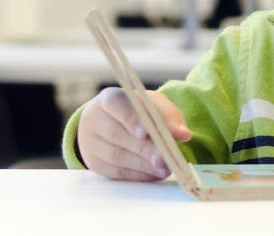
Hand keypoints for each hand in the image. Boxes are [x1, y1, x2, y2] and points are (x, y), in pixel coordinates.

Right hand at [77, 87, 191, 180]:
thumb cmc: (141, 111)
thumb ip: (170, 117)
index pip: (115, 104)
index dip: (130, 119)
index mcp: (108, 98)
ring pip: (116, 156)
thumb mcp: (156, 106)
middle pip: (117, 134)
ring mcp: (90, 142)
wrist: (118, 122)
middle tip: (164, 158)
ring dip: (143, 164)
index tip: (146, 132)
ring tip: (165, 168)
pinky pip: (115, 172)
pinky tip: (154, 174)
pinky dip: (137, 174)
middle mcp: (93, 119)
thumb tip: (183, 134)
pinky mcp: (94, 163)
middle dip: (144, 148)